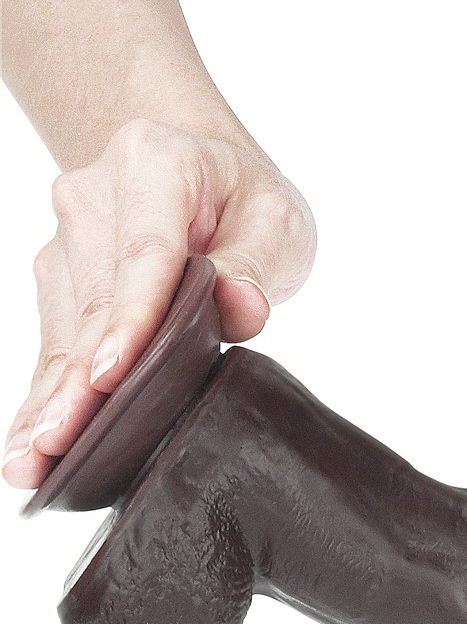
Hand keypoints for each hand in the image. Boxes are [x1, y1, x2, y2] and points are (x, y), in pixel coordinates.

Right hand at [2, 118, 316, 490]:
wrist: (209, 173)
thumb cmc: (248, 202)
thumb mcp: (278, 221)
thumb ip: (259, 262)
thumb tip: (243, 307)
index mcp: (155, 164)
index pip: (145, 254)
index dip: (129, 320)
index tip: (111, 375)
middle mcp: (96, 196)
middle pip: (93, 300)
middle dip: (78, 381)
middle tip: (58, 445)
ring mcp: (70, 237)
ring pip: (64, 329)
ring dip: (51, 397)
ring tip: (33, 459)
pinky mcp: (61, 275)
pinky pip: (56, 341)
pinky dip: (47, 392)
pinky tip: (31, 439)